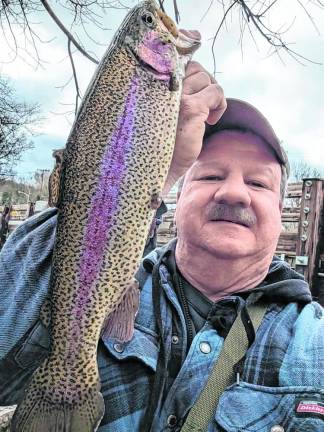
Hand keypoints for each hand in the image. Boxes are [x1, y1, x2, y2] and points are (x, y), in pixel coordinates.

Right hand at [163, 61, 225, 195]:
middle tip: (202, 105)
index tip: (194, 85)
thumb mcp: (158, 113)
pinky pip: (217, 92)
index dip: (189, 68)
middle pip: (194, 68)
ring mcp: (175, 96)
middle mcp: (160, 86)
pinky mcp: (191, 108)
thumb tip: (195, 76)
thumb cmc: (154, 144)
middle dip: (203, 84)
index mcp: (149, 85)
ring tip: (203, 117)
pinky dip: (219, 105)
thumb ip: (169, 95)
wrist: (151, 171)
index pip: (174, 59)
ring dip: (210, 97)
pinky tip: (209, 122)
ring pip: (206, 79)